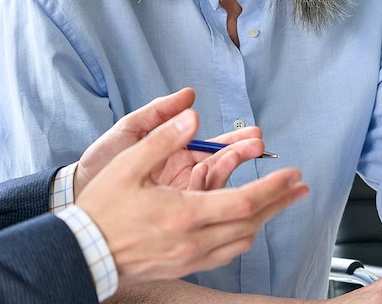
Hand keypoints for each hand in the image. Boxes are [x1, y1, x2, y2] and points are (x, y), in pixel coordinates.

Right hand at [76, 107, 308, 285]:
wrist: (81, 253)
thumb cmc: (102, 208)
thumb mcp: (129, 164)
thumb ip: (164, 138)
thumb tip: (193, 115)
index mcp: (186, 213)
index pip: (245, 201)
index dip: (274, 188)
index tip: (293, 174)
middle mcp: (194, 240)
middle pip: (252, 222)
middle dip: (280, 203)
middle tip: (301, 189)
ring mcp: (190, 257)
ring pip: (241, 241)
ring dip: (262, 220)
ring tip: (276, 203)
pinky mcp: (183, 266)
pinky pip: (224, 254)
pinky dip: (240, 235)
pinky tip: (243, 224)